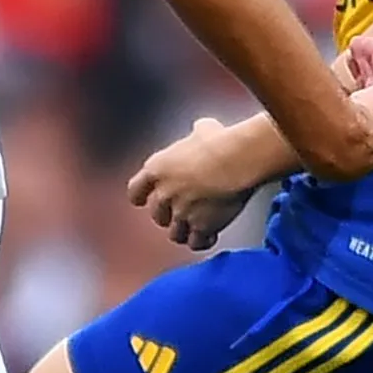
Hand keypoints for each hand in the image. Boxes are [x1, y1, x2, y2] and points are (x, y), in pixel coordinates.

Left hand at [128, 117, 256, 250]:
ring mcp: (182, 213)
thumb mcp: (202, 129)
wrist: (237, 161)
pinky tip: (211, 236)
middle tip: (181, 210)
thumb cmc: (219, 142)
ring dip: (184, 231)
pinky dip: (202, 241)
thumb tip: (203, 129)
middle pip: (157, 216)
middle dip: (168, 215)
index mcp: (156, 170)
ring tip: (195, 226)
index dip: (141, 197)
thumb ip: (195, 134)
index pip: (134, 192)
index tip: (144, 200)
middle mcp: (164, 194)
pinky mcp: (201, 227)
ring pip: (175, 234)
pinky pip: (196, 243)